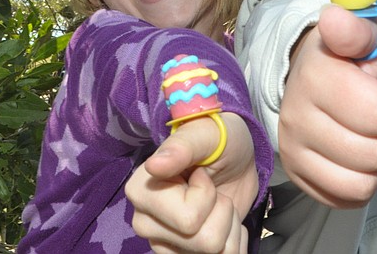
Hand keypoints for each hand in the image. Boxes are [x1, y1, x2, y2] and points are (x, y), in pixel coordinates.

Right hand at [126, 113, 257, 252]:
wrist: (233, 157)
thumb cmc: (218, 140)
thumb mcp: (206, 134)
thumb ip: (182, 148)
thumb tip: (155, 165)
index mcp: (142, 191)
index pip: (188, 219)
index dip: (208, 195)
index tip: (201, 174)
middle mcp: (146, 222)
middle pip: (203, 242)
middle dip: (222, 213)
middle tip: (213, 190)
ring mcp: (164, 242)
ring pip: (213, 252)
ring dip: (229, 226)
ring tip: (218, 202)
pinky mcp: (181, 252)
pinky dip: (234, 240)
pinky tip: (225, 220)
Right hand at [278, 4, 376, 208]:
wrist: (315, 72)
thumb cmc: (353, 55)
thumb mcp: (367, 34)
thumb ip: (358, 29)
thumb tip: (334, 19)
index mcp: (315, 76)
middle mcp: (296, 115)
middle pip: (375, 154)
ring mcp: (292, 148)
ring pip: (361, 183)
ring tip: (374, 137)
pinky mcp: (296, 174)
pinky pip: (345, 199)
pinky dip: (363, 183)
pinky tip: (361, 157)